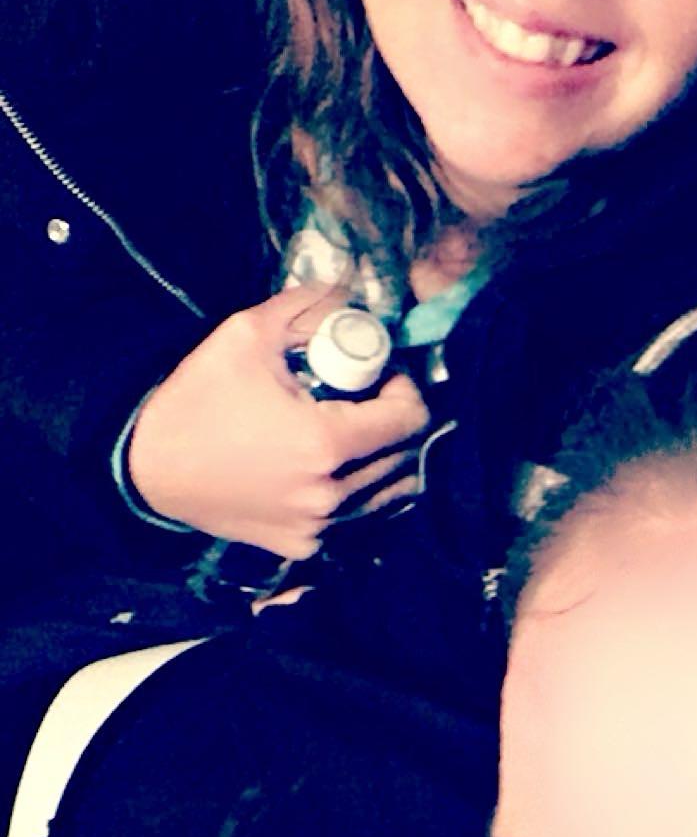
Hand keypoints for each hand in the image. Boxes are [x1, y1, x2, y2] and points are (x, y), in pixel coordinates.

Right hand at [126, 285, 429, 558]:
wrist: (146, 467)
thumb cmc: (196, 399)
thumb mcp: (246, 334)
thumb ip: (308, 307)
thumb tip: (350, 291)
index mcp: (325, 443)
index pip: (410, 419)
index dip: (404, 389)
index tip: (381, 375)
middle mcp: (330, 493)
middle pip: (401, 456)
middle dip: (392, 421)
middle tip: (364, 398)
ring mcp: (317, 527)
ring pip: (384, 492)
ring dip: (378, 459)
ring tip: (348, 432)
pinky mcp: (301, 545)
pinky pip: (354, 520)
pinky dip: (354, 493)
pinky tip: (327, 468)